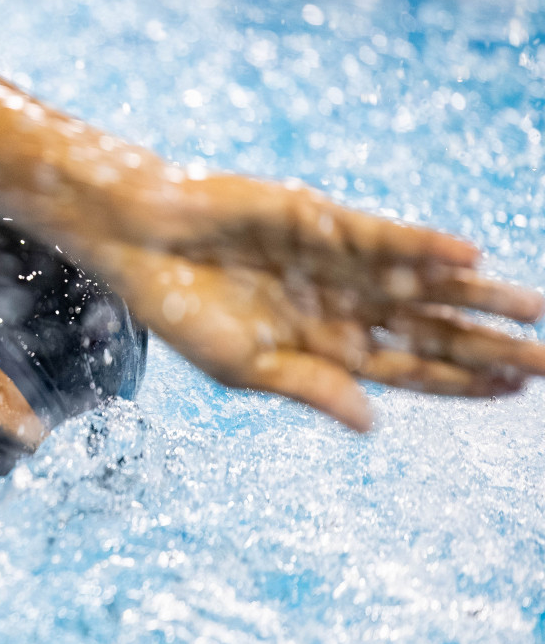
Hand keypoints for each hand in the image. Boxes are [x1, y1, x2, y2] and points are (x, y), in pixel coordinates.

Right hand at [85, 173, 544, 429]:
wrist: (137, 242)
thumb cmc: (178, 309)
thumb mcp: (242, 367)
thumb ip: (310, 388)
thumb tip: (374, 424)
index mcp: (321, 345)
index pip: (407, 368)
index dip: (461, 380)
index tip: (516, 389)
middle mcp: (340, 302)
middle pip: (428, 328)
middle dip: (489, 345)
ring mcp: (335, 260)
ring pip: (420, 284)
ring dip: (476, 297)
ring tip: (535, 309)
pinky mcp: (321, 220)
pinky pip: (383, 237)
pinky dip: (423, 248)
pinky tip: (468, 258)